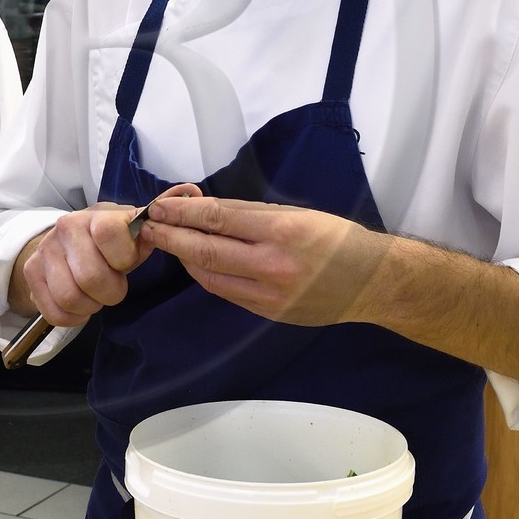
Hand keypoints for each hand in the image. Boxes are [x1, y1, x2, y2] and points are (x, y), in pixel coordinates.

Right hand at [15, 195, 165, 326]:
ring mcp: (45, 251)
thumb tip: (156, 232)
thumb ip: (146, 236)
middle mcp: (65, 228)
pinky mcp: (31, 273)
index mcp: (95, 215)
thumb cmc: (110, 240)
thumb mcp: (130, 233)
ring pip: (69, 298)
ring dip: (90, 306)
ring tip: (95, 296)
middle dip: (111, 292)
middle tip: (114, 288)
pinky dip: (72, 318)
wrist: (69, 237)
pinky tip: (80, 306)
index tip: (125, 263)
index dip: (123, 258)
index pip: (109, 234)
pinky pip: (53, 312)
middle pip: (90, 277)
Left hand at [140, 192, 388, 325]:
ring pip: (210, 275)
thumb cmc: (336, 239)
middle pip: (207, 250)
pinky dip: (205, 274)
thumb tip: (206, 208)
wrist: (371, 283)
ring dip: (183, 257)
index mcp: (282, 231)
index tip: (159, 206)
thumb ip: (250, 213)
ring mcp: (269, 294)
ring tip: (165, 241)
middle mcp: (273, 265)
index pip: (218, 220)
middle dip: (171, 237)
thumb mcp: (298, 213)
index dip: (183, 213)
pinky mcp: (268, 312)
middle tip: (147, 225)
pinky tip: (194, 261)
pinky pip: (226, 291)